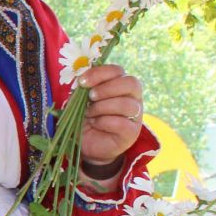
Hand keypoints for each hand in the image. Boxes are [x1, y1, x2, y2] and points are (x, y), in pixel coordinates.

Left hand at [77, 64, 143, 181]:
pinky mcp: (132, 132)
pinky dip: (104, 122)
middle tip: (90, 97)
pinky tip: (96, 124)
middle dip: (106, 88)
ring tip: (90, 113)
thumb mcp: (80, 100)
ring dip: (102, 107)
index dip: (100, 73)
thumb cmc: (85, 117)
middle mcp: (132, 98)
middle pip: (130, 83)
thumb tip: (81, 80)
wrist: (87, 143)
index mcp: (120, 85)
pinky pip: (122, 123)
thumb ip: (84, 89)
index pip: (118, 71)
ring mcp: (135, 115)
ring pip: (126, 104)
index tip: (82, 82)